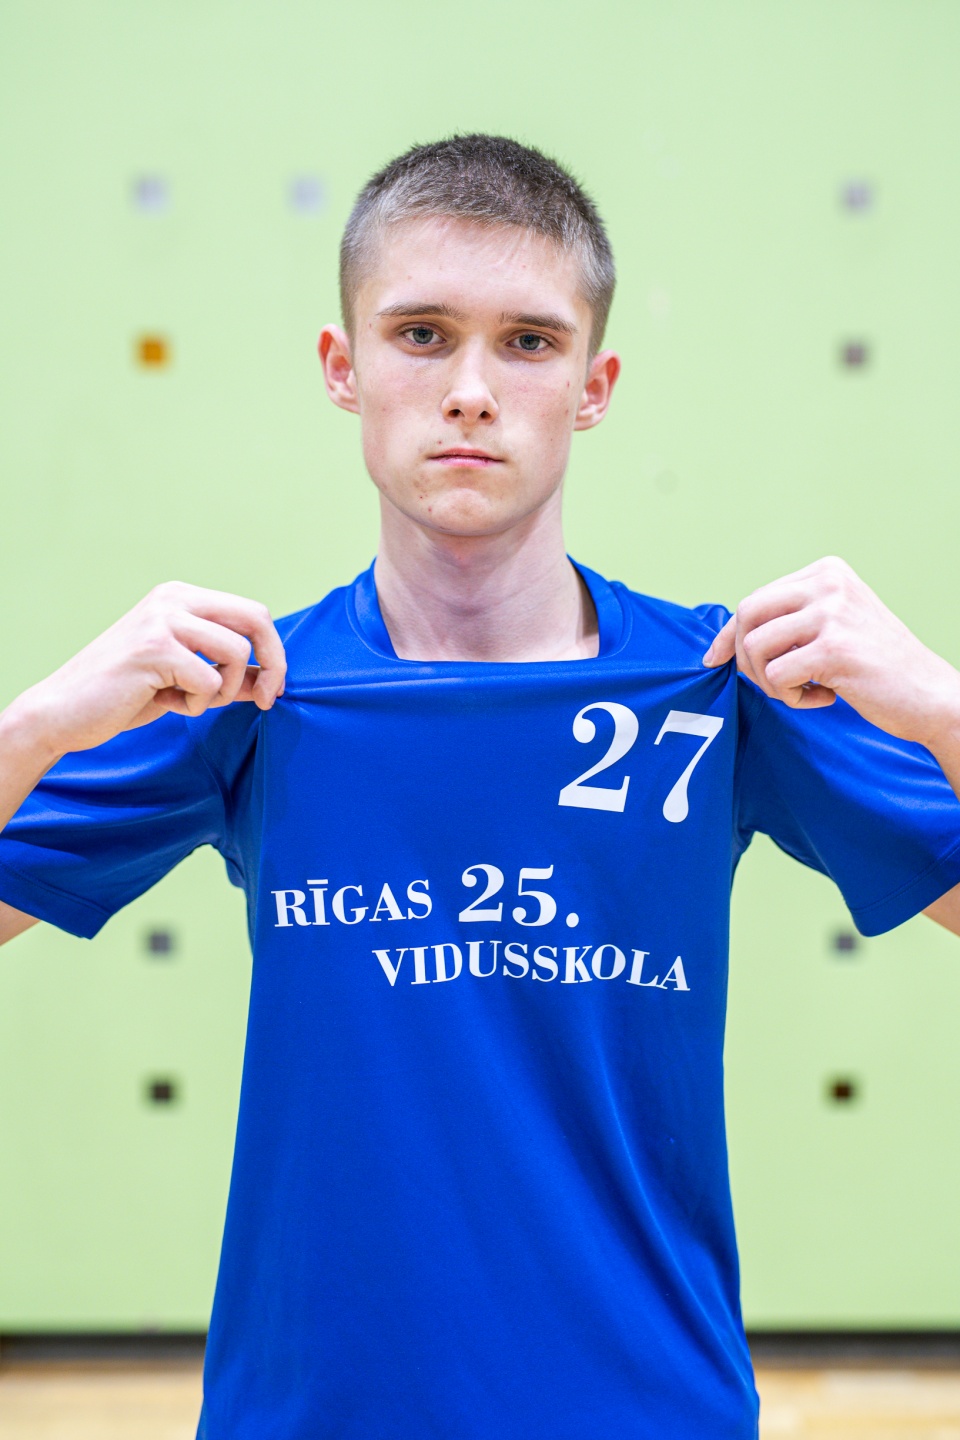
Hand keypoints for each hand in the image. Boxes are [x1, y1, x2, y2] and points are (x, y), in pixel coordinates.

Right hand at [11, 581, 286, 759]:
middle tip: (267, 700)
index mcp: (181, 597)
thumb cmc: (125, 694)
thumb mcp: (186, 680)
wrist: (63, 711)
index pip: (253, 612)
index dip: (274, 652)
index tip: (272, 689)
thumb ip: (228, 675)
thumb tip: (272, 681)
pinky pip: (210, 681)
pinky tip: (164, 703)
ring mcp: (162, 620)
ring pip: (236, 653)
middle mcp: (173, 598)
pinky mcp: (154, 648)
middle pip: (256, 618)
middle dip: (273, 664)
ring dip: (224, 691)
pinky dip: (196, 704)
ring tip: (190, 701)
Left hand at [702, 556, 959, 750]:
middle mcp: (828, 583)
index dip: (728, 634)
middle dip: (745, 658)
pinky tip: (825, 698)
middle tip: (772, 684)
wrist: (929, 694)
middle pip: (746, 615)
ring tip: (805, 691)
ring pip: (755, 649)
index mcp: (826, 571)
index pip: (754, 599)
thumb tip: (725, 639)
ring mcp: (832, 613)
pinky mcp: (833, 648)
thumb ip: (790, 620)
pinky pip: (775, 676)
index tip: (714, 658)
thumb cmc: (876, 667)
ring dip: (771, 683)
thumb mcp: (834, 625)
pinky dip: (792, 698)